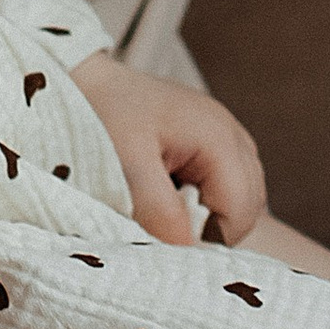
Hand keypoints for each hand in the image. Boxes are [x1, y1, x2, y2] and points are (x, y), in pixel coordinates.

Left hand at [73, 51, 265, 245]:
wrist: (83, 80)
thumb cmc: (102, 115)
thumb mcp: (126, 165)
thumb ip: (159, 209)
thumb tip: (188, 248)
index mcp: (219, 138)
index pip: (240, 213)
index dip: (206, 238)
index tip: (163, 238)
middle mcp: (233, 135)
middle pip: (247, 207)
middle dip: (208, 227)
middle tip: (160, 220)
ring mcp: (226, 137)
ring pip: (238, 199)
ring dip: (203, 214)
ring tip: (160, 201)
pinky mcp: (211, 143)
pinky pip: (222, 185)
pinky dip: (199, 199)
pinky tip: (166, 190)